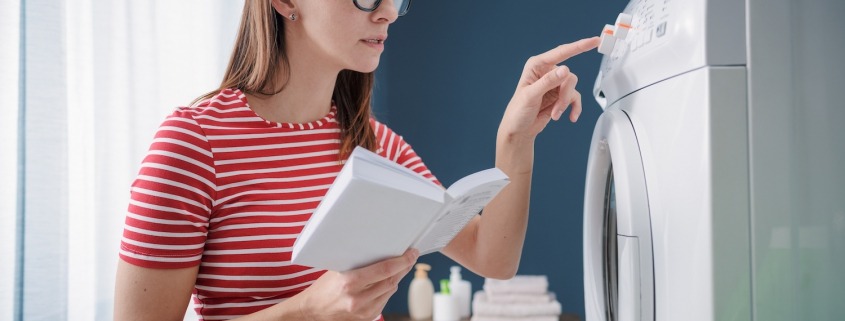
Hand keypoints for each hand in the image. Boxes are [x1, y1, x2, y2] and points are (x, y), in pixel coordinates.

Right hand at [294, 249, 418, 320]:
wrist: (312, 311)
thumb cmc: (323, 288)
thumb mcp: (337, 270)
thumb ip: (358, 263)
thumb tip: (379, 248)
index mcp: (350, 283)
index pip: (384, 269)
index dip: (402, 260)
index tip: (411, 253)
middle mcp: (358, 299)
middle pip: (391, 281)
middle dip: (404, 267)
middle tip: (410, 257)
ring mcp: (363, 311)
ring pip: (390, 291)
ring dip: (397, 278)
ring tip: (400, 267)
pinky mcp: (366, 318)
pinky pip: (384, 300)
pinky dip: (388, 290)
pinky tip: (387, 282)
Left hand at [499, 37, 600, 141]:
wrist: (519, 130)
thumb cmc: (518, 111)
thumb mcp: (530, 95)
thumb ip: (548, 82)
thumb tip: (565, 70)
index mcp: (537, 65)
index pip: (562, 52)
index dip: (580, 46)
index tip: (595, 41)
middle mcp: (547, 71)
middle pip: (569, 76)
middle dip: (564, 95)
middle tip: (556, 109)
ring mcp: (555, 83)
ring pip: (572, 88)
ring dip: (565, 103)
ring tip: (555, 114)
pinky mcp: (560, 95)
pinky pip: (575, 98)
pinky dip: (574, 108)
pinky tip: (571, 116)